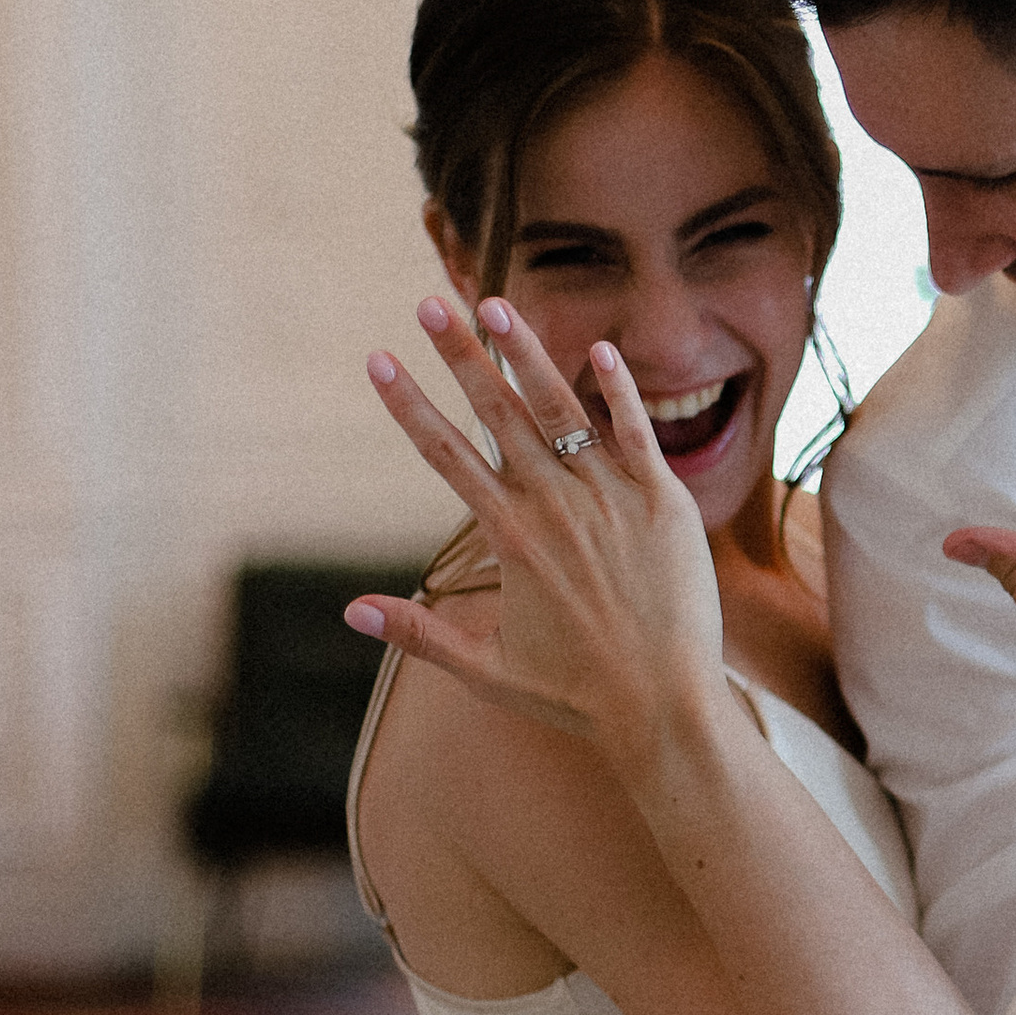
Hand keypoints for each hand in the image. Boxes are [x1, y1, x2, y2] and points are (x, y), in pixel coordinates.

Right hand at [347, 296, 725, 766]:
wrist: (665, 711)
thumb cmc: (578, 696)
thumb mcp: (487, 667)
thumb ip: (419, 633)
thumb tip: (349, 610)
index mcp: (510, 539)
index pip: (445, 455)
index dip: (407, 405)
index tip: (376, 360)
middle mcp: (555, 508)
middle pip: (495, 415)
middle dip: (458, 355)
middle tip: (429, 303)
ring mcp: (612, 500)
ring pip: (562, 411)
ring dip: (526, 355)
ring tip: (495, 306)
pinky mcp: (665, 502)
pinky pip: (638, 434)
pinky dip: (618, 391)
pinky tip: (596, 348)